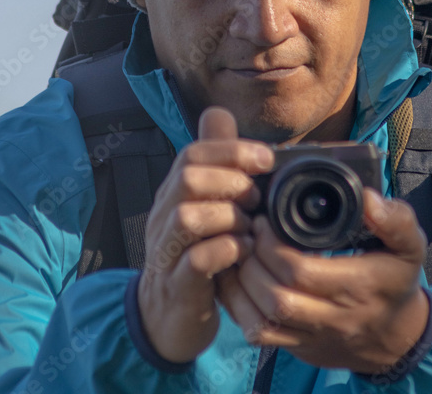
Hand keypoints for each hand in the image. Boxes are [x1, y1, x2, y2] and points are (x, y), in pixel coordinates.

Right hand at [137, 106, 274, 362]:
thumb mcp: (204, 203)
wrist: (167, 316)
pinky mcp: (178, 285)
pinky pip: (197, 261)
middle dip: (232, 181)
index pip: (193, 153)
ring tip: (250, 227)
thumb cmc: (195, 253)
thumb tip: (219, 114)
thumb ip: (213, 161)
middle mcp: (164, 217)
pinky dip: (227, 251)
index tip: (267, 158)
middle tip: (256, 198)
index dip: (232, 149)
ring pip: (189, 217)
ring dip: (230, 217)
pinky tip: (243, 252)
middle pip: (188, 178)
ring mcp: (167, 251)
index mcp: (173, 193)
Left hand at [216, 189, 428, 373]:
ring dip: (242, 285)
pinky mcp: (298, 347)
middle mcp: (332, 317)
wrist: (397, 338)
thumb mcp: (410, 246)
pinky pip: (260, 335)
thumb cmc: (397, 282)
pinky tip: (238, 280)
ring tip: (241, 253)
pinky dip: (240, 307)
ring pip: (262, 321)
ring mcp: (312, 337)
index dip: (272, 245)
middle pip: (276, 297)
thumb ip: (395, 220)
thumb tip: (369, 198)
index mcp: (357, 286)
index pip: (300, 271)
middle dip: (253, 261)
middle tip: (249, 233)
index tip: (264, 220)